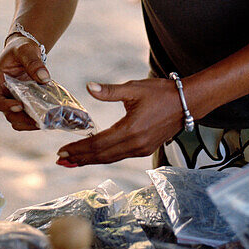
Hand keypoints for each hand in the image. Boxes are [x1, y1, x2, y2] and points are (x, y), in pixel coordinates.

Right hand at [0, 36, 50, 131]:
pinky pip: (27, 117)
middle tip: (37, 119)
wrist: (26, 51)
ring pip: (16, 119)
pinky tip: (48, 118)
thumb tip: (44, 78)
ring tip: (44, 121)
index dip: (3, 106)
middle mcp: (2, 93)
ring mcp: (12, 100)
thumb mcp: (26, 50)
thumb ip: (33, 62)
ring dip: (28, 123)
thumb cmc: (21, 48)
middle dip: (21, 119)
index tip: (19, 106)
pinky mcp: (24, 103)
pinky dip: (35, 120)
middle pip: (6, 113)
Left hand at [56, 77, 184, 166]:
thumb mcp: (134, 88)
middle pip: (101, 155)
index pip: (98, 143)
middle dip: (80, 158)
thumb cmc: (161, 93)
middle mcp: (135, 145)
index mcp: (131, 130)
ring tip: (72, 162)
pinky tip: (95, 156)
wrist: (187, 103)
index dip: (79, 148)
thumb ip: (109, 91)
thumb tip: (89, 87)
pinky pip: (119, 157)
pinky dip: (104, 158)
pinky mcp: (145, 149)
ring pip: (110, 158)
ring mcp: (141, 149)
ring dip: (90, 160)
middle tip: (61, 160)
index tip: (62, 150)